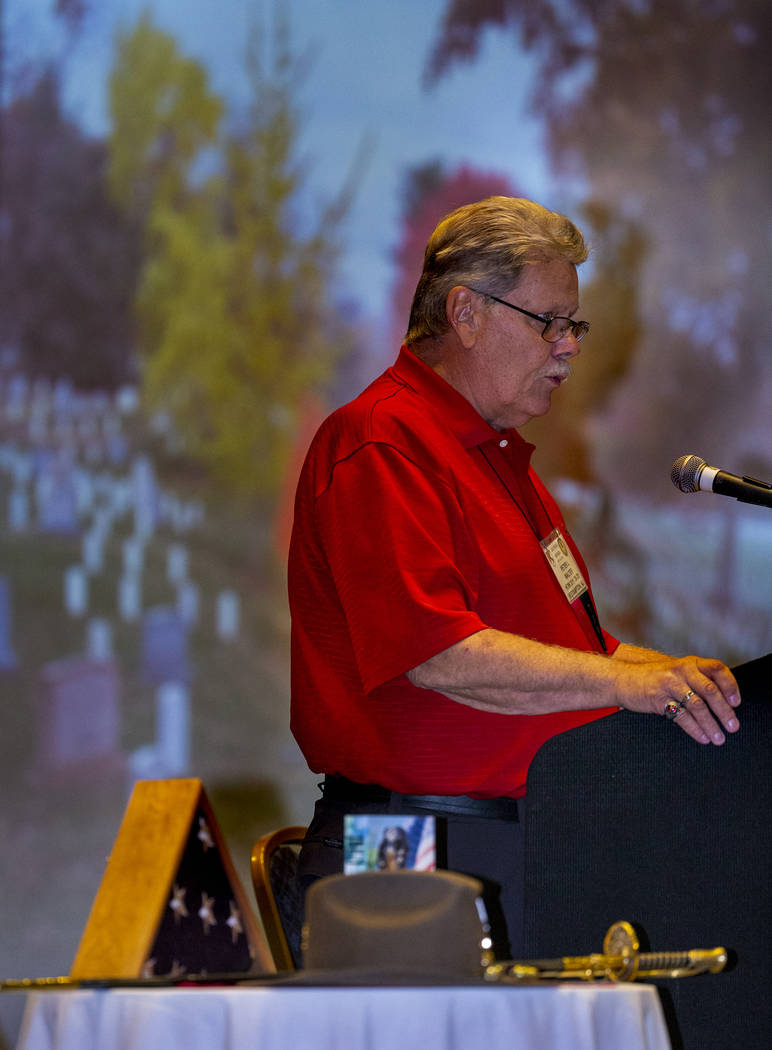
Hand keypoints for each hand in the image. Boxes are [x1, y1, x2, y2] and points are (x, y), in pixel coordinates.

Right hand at [615, 654, 740, 744]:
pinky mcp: (657, 698)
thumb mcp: (677, 672)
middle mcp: (681, 670)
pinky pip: (680, 715)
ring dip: (710, 724)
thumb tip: (723, 703)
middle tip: (733, 726)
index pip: (717, 669)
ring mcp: (669, 683)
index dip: (730, 685)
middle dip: (723, 711)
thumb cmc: (653, 679)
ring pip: (696, 705)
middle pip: (709, 690)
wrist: (622, 679)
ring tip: (718, 738)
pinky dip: (694, 729)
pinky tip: (702, 737)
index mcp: (690, 663)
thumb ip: (697, 680)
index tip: (736, 702)